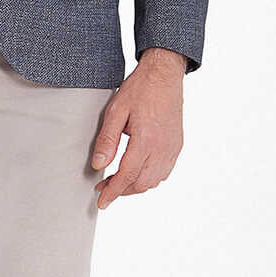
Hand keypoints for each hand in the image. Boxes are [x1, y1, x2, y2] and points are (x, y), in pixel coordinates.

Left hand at [91, 49, 186, 208]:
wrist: (164, 74)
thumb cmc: (140, 89)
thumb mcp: (116, 111)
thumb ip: (107, 140)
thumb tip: (98, 165)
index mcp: (146, 140)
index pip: (127, 175)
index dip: (113, 191)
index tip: (102, 201)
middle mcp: (162, 148)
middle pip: (141, 183)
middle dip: (122, 190)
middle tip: (104, 187)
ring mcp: (172, 148)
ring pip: (154, 180)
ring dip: (135, 186)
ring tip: (118, 180)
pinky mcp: (177, 145)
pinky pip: (164, 171)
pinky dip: (150, 178)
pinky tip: (137, 171)